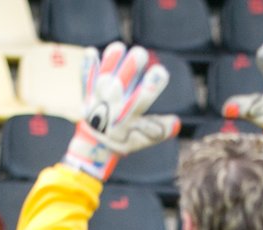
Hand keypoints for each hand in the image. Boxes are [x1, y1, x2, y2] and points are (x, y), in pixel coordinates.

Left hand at [63, 41, 180, 181]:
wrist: (96, 147)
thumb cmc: (125, 139)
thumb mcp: (144, 139)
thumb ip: (160, 129)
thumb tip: (176, 122)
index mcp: (130, 118)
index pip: (143, 99)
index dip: (152, 84)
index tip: (160, 72)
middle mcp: (114, 107)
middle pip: (124, 83)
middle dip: (131, 67)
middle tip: (140, 54)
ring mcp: (99, 100)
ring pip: (105, 76)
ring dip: (111, 61)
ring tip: (119, 49)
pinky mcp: (88, 95)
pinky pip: (85, 78)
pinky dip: (87, 66)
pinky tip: (91, 52)